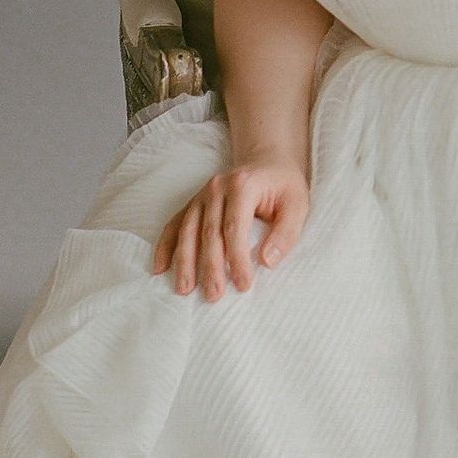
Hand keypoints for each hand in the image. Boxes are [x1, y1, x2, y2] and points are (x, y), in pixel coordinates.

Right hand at [152, 160, 309, 301]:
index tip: (243, 285)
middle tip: (213, 296)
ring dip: (184, 262)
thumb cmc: (284, 187)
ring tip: (184, 289)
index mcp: (243, 185)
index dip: (237, 258)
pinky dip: (165, 246)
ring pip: (188, 231)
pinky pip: (175, 224)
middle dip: (210, 267)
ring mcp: (201, 195)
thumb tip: (267, 262)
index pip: (235, 227)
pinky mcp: (193, 203)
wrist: (267, 161)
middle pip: (209, 232)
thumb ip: (286, 232)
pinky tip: (160, 268)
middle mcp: (217, 188)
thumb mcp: (298, 204)